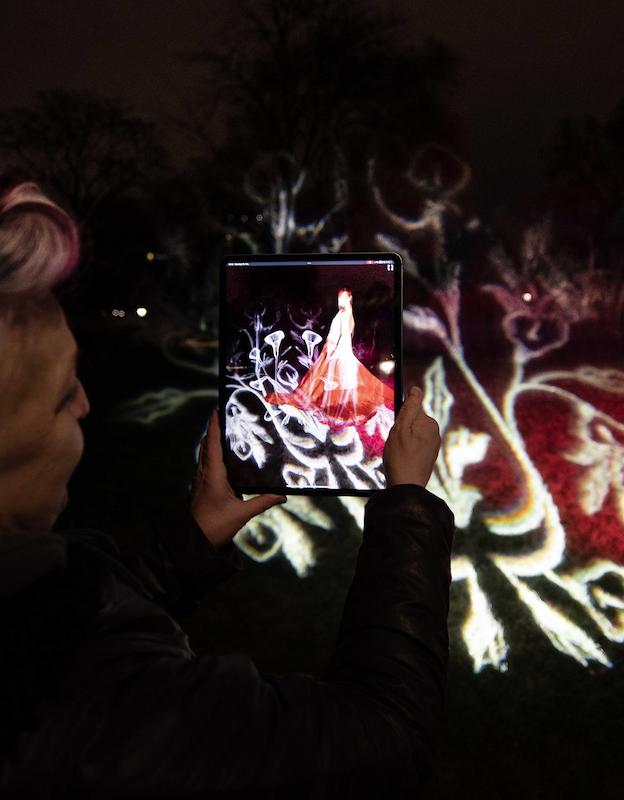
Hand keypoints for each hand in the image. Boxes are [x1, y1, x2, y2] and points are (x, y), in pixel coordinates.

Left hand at [190, 410, 286, 547]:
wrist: (194, 542)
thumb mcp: (242, 514)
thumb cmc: (216, 526)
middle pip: (207, 444)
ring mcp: (201, 480)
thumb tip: (284, 496)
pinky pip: (206, 464)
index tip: (217, 408)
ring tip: (227, 431)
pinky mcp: (202, 487)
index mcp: (213, 473)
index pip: (213, 442)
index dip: (215, 424)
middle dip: (215, 428)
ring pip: (205, 454)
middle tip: (228, 415)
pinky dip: (213, 454)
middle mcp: (204, 473)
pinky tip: (224, 458)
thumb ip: (263, 502)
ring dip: (213, 441)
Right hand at [383, 386, 439, 487]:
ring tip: (399, 454)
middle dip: (401, 430)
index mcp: (429, 423)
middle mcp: (434, 432)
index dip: (400, 420)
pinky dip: (407, 450)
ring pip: (411, 434)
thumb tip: (416, 389)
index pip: (410, 410)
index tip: (398, 434)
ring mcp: (432, 445)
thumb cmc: (401, 458)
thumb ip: (409, 407)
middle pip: (411, 421)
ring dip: (402, 440)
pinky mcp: (429, 455)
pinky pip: (414, 445)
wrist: (407, 488)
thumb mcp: (400, 429)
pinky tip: (403, 459)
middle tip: (396, 445)